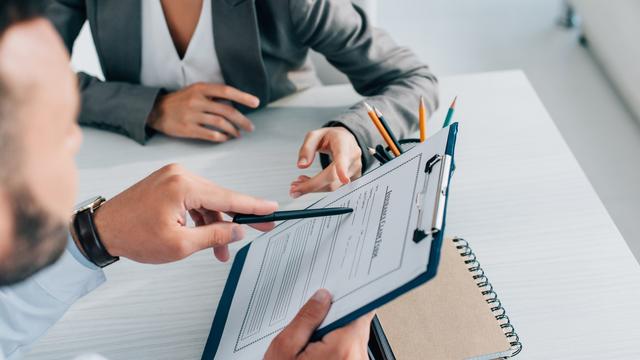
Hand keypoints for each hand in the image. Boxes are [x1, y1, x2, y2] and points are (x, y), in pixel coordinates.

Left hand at [93, 164, 277, 262]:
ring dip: (217, 225)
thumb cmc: (133, 235)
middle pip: (220, 198)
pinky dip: (202, 217)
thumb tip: (238, 231)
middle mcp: (180, 174)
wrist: (101, 229)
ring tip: (221, 251)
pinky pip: (194, 199)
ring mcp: (173, 176)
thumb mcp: (180, 244)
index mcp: (183, 185)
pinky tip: (206, 236)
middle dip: (236, 221)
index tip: (272, 209)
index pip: (229, 197)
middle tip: (262, 229)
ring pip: (208, 201)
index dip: (254, 206)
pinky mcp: (168, 182)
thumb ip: (214, 236)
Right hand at [147, 82, 259, 142]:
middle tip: (250, 127)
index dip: (243, 96)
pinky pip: (210, 135)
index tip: (256, 102)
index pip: (226, 90)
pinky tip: (225, 139)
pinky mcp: (187, 129)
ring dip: (233, 130)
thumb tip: (236, 103)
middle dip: (242, 120)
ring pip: (220, 123)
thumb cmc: (180, 100)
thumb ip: (213, 95)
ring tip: (238, 134)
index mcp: (200, 88)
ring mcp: (191, 115)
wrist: (155, 111)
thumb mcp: (195, 91)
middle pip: (227, 110)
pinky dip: (221, 138)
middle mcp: (197, 100)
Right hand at [265, 289, 372, 359]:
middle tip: (312, 322)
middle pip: (356, 325)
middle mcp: (358, 359)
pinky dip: (336, 352)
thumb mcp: (285, 350)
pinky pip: (349, 356)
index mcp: (344, 348)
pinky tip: (315, 356)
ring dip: (335, 337)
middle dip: (336, 319)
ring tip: (309, 345)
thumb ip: (305, 319)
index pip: (360, 309)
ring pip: (353, 341)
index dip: (350, 295)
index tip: (342, 287)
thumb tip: (322, 297)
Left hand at [290, 127, 361, 197]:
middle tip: (294, 188)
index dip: (342, 169)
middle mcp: (352, 157)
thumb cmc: (331, 137)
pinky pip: (335, 188)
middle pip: (332, 178)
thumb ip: (306, 149)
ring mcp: (355, 170)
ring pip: (333, 186)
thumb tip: (301, 166)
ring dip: (313, 188)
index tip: (344, 179)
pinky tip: (310, 183)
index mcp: (343, 143)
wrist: (346, 140)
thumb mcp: (315, 135)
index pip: (343, 157)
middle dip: (311, 185)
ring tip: (299, 183)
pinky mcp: (354, 179)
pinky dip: (320, 188)